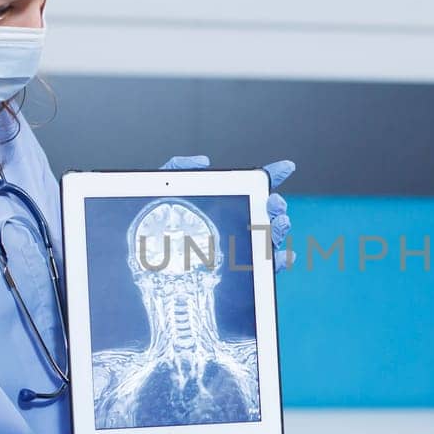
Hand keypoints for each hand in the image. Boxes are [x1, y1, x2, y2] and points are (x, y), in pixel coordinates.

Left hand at [159, 155, 296, 272]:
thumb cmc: (158, 223)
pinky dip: (280, 262)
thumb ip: (179, 170)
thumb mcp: (164, 191)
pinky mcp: (245, 271)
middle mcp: (244, 223)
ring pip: (273, 238)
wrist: (148, 258)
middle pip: (271, 212)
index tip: (285, 167)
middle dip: (278, 206)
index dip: (273, 175)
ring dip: (280, 230)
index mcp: (230, 202)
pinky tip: (284, 256)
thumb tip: (203, 162)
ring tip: (276, 224)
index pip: (256, 185)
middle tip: (272, 203)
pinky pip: (268, 269)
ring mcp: (246, 247)